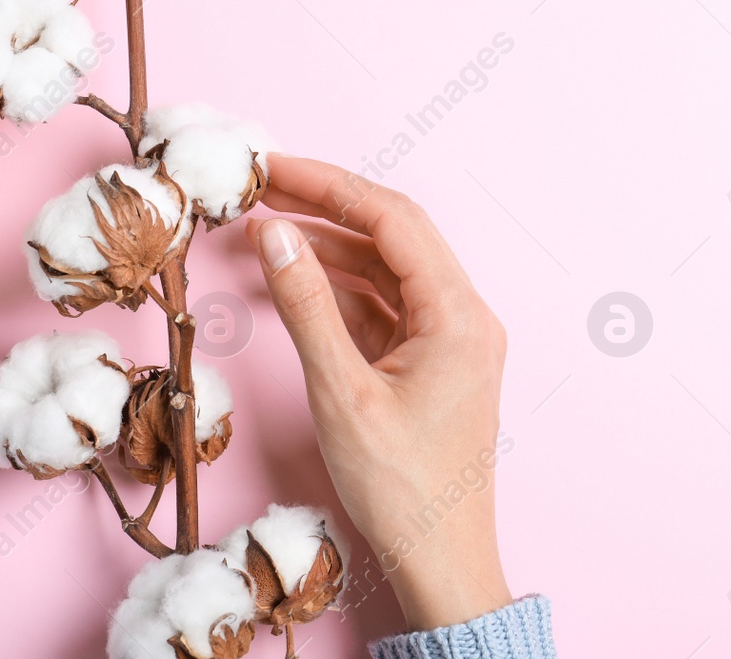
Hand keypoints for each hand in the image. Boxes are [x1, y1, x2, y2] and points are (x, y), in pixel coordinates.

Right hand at [245, 156, 513, 630]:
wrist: (441, 562)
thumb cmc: (401, 489)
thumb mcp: (342, 393)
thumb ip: (307, 306)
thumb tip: (274, 234)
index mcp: (459, 315)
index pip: (392, 220)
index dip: (329, 186)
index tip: (273, 168)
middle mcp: (466, 316)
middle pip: (394, 235)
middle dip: (327, 206)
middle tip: (264, 185)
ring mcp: (452, 339)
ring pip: (388, 269)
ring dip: (330, 247)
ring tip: (265, 229)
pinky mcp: (434, 363)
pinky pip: (386, 306)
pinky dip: (341, 289)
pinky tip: (295, 278)